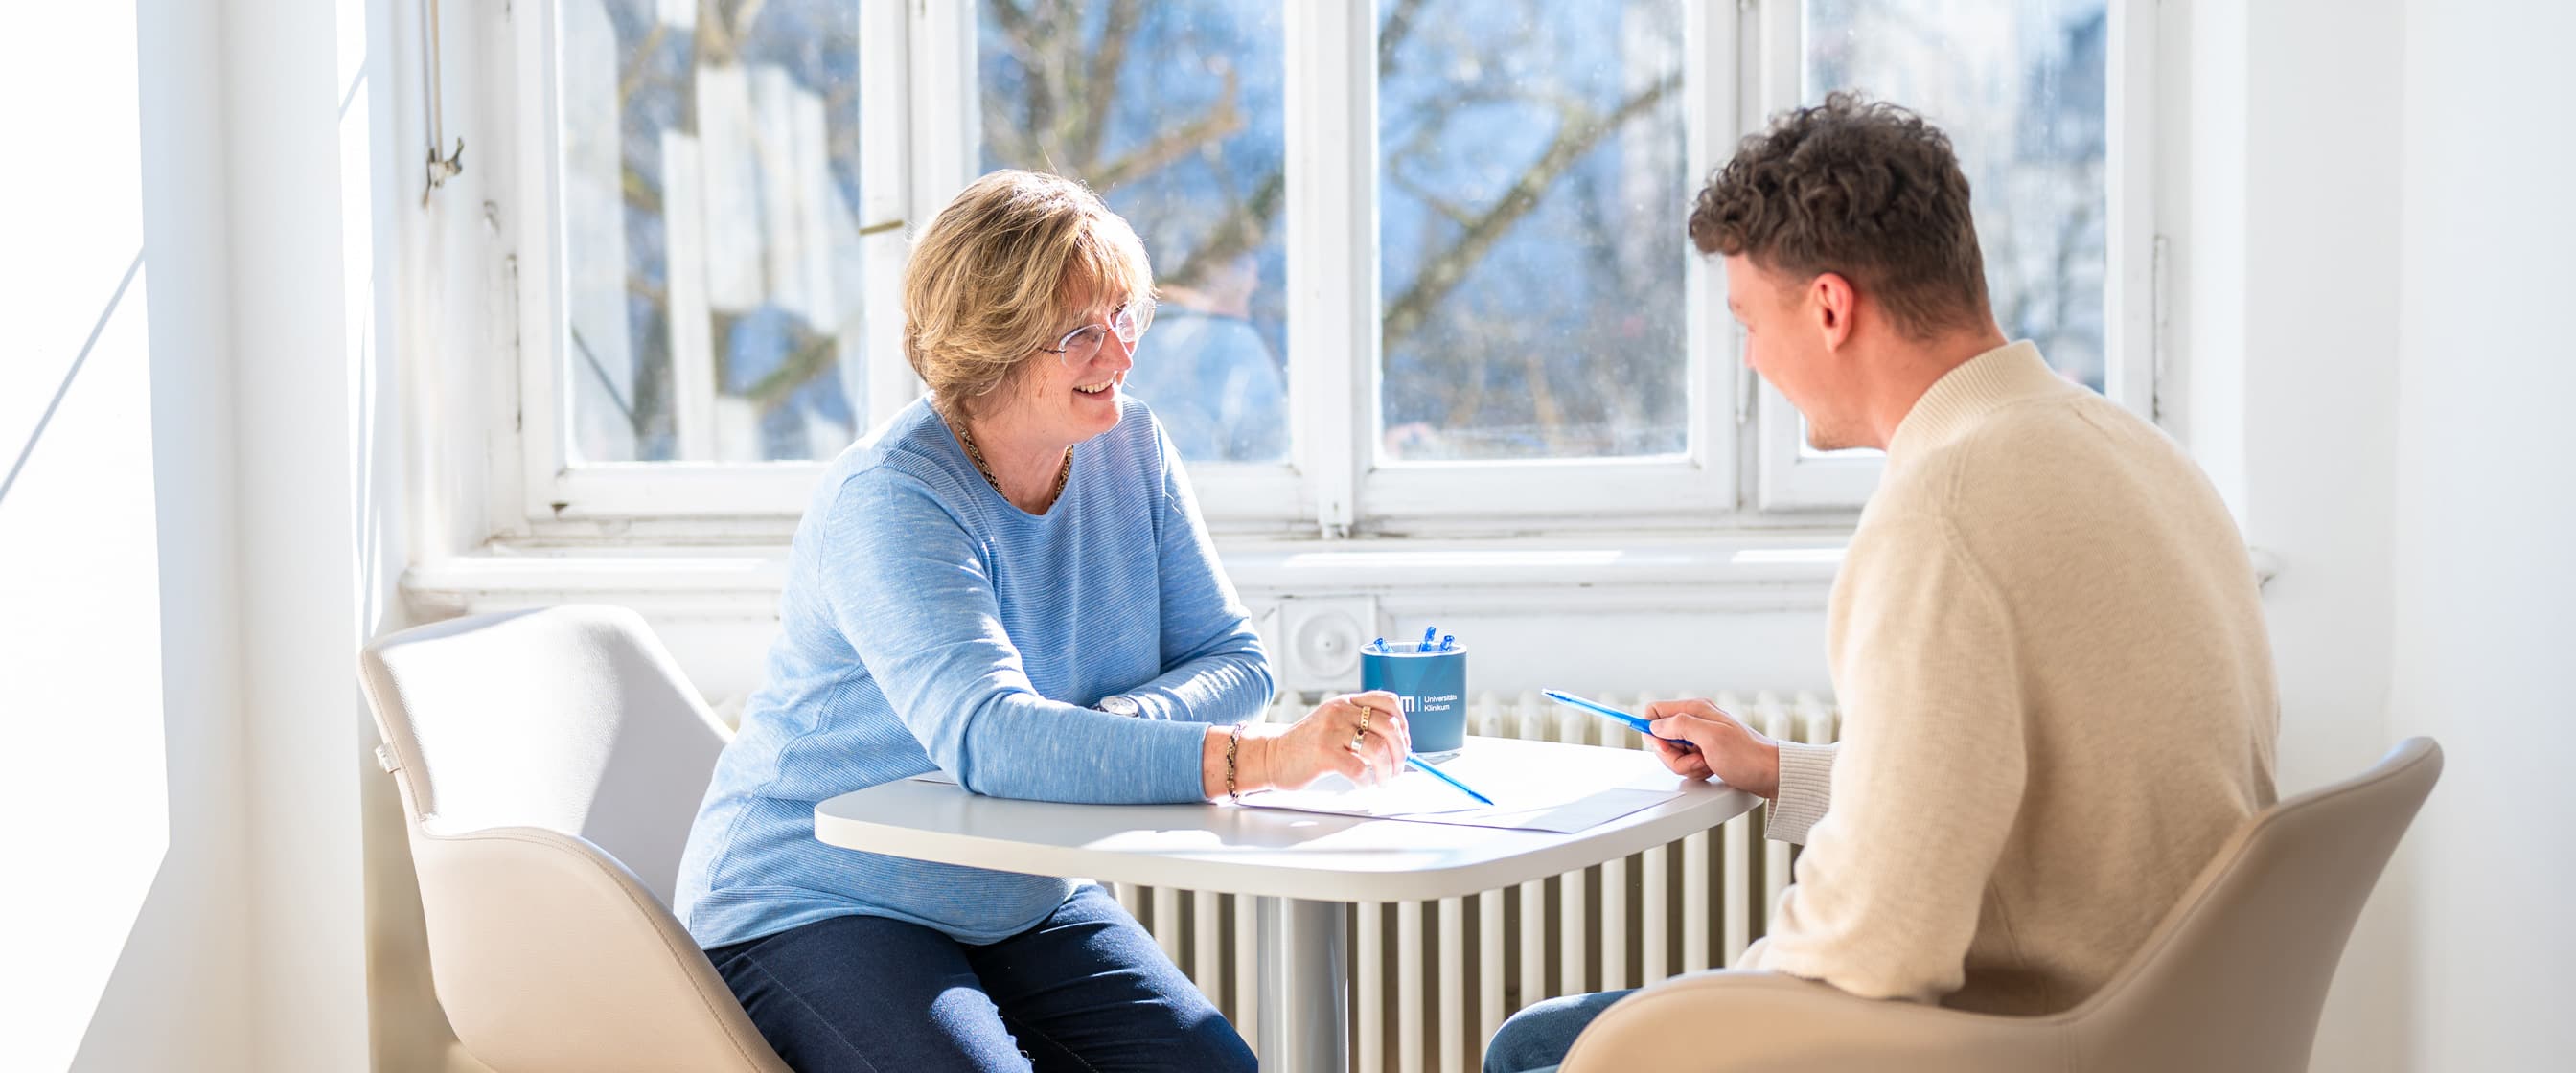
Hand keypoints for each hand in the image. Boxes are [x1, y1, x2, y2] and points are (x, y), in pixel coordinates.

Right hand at [1250, 691, 1409, 791]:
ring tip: (1383, 781)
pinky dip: (1366, 781)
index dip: (1404, 723)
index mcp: (1346, 702)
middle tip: (1398, 769)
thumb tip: (1396, 746)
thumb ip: (1359, 727)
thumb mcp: (1333, 725)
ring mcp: (1332, 731)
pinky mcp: (1324, 753)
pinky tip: (1363, 785)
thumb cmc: (1305, 746)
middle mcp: (1340, 712)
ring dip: (1387, 770)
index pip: (1388, 701)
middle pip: (1389, 727)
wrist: (1272, 756)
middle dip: (1401, 753)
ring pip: (1377, 749)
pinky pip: (1358, 769)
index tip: (1405, 743)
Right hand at [1643, 699, 1779, 797]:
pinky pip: (1685, 764)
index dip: (1653, 731)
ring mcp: (1699, 738)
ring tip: (1707, 763)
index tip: (1664, 745)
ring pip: (1673, 754)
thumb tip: (1655, 724)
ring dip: (1687, 765)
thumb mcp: (1711, 738)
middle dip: (1673, 755)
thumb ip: (1680, 725)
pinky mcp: (1704, 753)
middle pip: (1661, 738)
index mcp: (1695, 709)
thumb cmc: (1747, 756)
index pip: (1655, 712)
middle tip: (1696, 756)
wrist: (1770, 773)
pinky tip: (1711, 769)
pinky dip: (1695, 770)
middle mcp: (1695, 721)